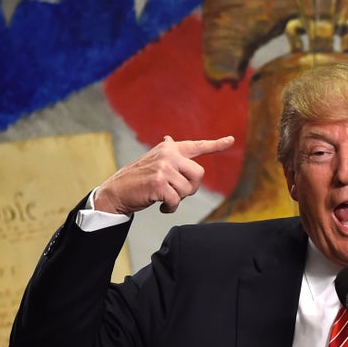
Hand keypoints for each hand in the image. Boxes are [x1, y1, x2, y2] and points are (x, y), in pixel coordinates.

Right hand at [93, 135, 234, 214]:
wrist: (116, 192)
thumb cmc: (138, 180)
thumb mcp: (154, 161)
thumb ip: (168, 155)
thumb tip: (170, 138)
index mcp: (170, 148)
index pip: (198, 145)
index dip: (217, 144)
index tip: (232, 140)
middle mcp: (169, 154)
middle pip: (199, 174)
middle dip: (191, 188)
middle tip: (176, 193)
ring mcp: (164, 167)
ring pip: (188, 189)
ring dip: (178, 199)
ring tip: (164, 198)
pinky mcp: (159, 183)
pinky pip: (176, 200)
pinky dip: (171, 208)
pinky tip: (161, 206)